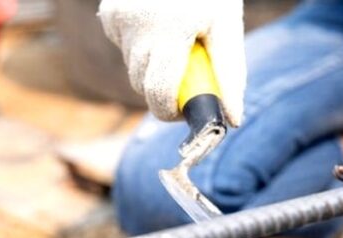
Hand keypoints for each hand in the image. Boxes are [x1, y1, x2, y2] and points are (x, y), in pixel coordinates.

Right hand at [98, 0, 245, 125]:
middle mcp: (137, 27)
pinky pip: (124, 47)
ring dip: (152, 68)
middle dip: (163, 91)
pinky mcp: (109, 14)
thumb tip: (233, 120)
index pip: (159, 93)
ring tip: (174, 44)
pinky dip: (140, 46)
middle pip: (142, 86)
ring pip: (133, 68)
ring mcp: (118, 19)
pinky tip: (156, 26)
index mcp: (170, 32)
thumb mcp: (227, 26)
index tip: (185, 112)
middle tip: (187, 77)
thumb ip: (229, 74)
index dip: (170, 111)